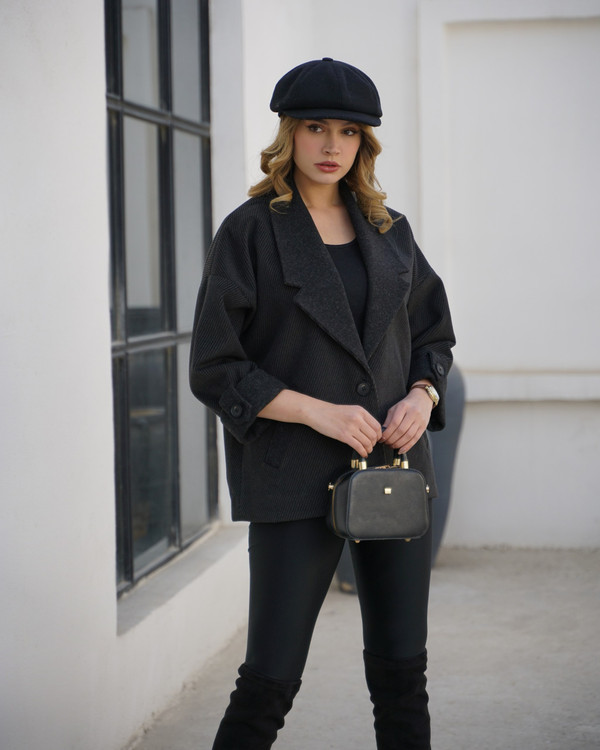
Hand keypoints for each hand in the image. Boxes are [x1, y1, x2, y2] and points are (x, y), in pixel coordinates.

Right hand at [258, 390, 381, 457]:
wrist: (317, 412)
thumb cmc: (332, 412)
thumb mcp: (350, 410)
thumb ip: (361, 418)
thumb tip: (371, 430)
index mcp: (361, 411)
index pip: (377, 425)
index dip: (379, 435)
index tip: (376, 439)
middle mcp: (357, 418)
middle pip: (373, 435)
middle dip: (374, 443)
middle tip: (371, 446)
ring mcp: (350, 427)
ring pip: (367, 442)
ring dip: (369, 448)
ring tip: (366, 450)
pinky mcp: (343, 435)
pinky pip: (358, 446)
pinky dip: (363, 452)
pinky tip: (362, 453)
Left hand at [378, 389, 432, 452]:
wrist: (422, 400)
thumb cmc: (406, 405)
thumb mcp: (395, 408)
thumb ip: (389, 419)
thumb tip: (382, 432)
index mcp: (404, 407)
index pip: (394, 423)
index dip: (387, 433)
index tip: (382, 438)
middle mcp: (413, 413)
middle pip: (401, 430)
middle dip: (392, 439)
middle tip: (386, 443)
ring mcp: (420, 420)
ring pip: (409, 436)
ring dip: (399, 444)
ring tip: (392, 446)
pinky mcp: (423, 427)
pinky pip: (415, 439)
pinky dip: (407, 446)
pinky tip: (401, 450)